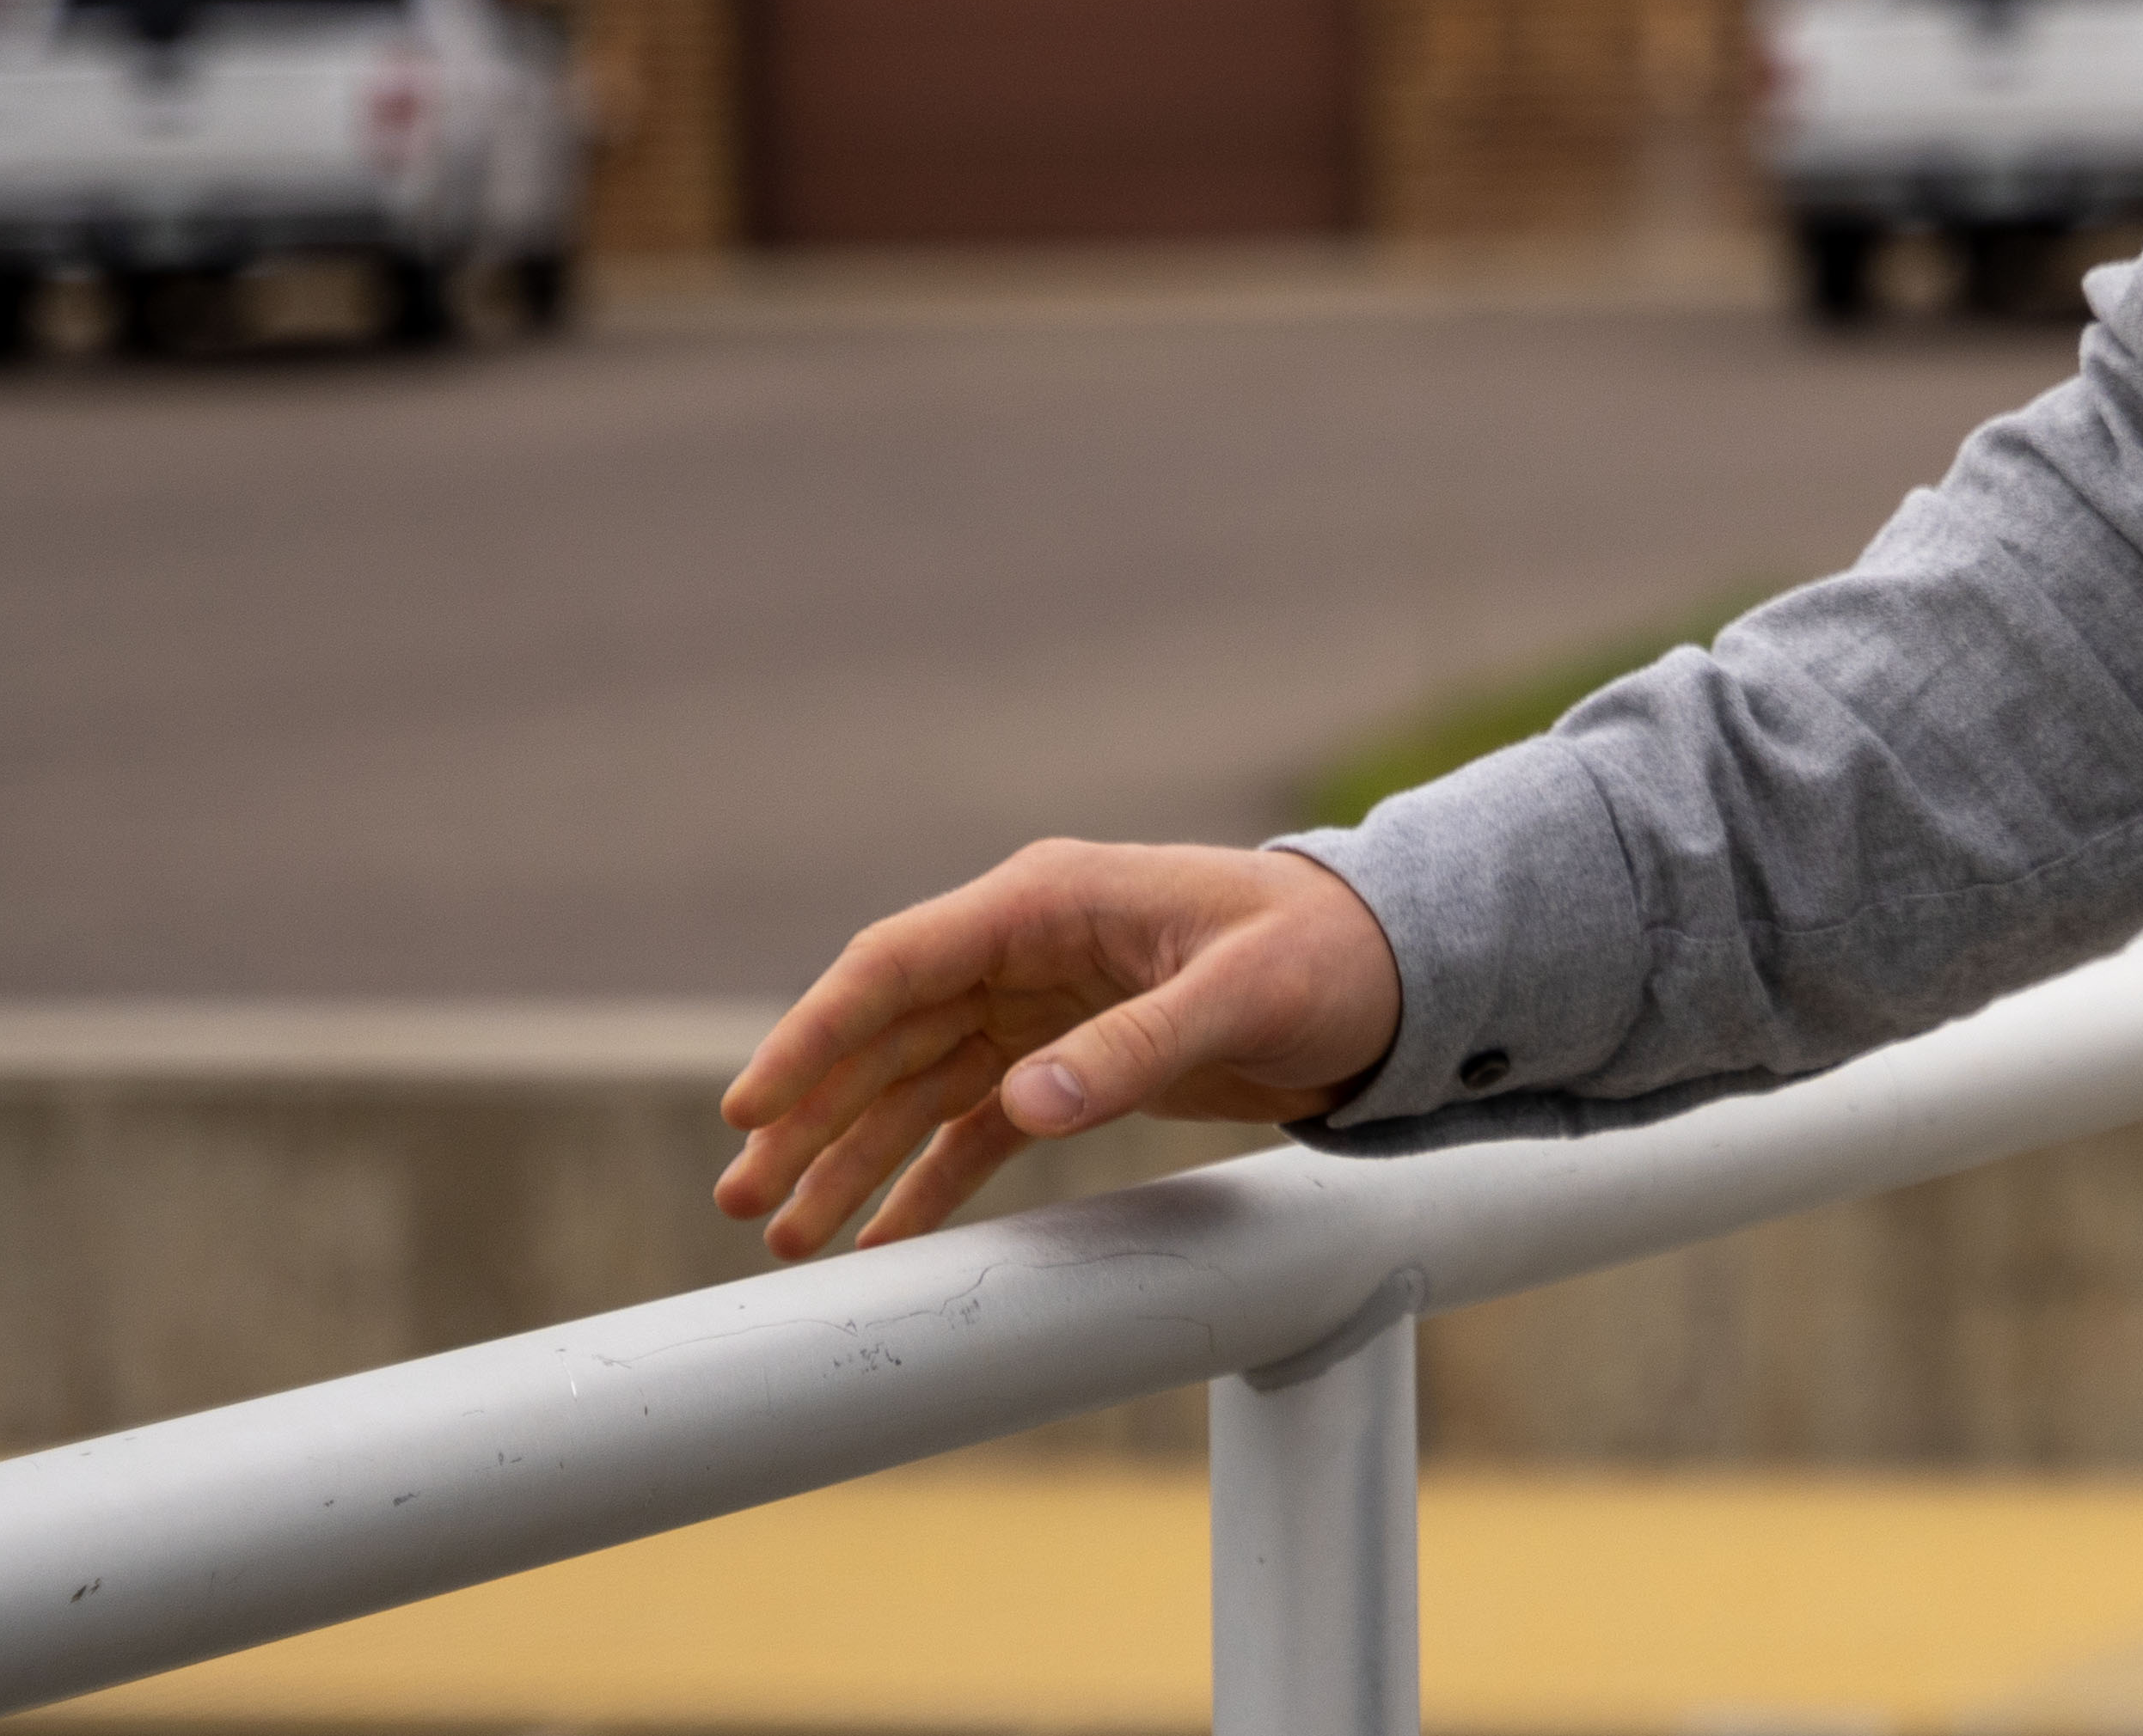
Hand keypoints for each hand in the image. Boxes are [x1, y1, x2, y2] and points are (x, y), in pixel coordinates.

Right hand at [710, 837, 1409, 1259]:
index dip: (816, 1034)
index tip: (750, 1107)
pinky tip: (883, 1239)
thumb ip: (1138, 1046)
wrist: (1397, 974)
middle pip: (887, 1035)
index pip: (898, 965)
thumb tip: (1026, 1100)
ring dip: (853, 1158)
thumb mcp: (1245, 997)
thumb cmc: (1328, 957)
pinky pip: (978, 1124)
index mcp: (1049, 904)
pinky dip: (928, 1179)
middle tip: (745, 1202)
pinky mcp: (1075, 1064)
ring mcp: (1044, 1008)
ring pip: (918, 1087)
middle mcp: (1028, 951)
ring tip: (788, 1238)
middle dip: (812, 1116)